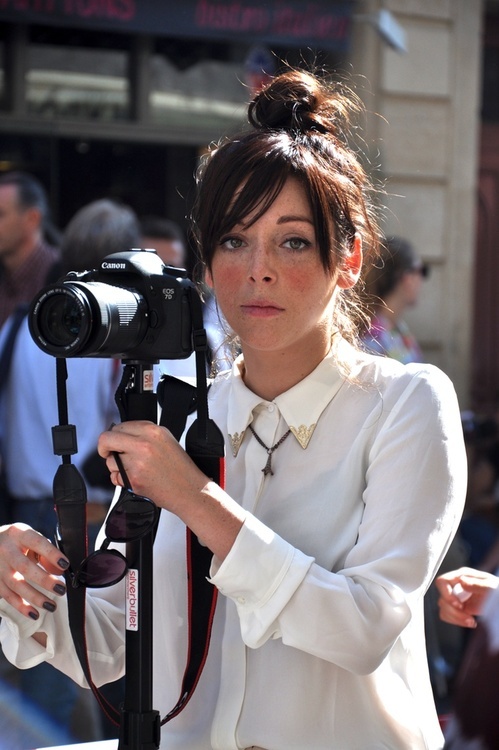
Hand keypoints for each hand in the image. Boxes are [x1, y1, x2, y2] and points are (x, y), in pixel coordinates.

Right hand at [0, 523, 68, 619]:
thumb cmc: (17, 541)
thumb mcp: (30, 538)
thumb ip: (45, 552)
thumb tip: (60, 569)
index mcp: (18, 534)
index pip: (37, 542)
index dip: (51, 554)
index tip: (65, 564)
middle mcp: (6, 550)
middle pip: (25, 567)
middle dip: (44, 580)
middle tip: (61, 589)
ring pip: (16, 584)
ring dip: (35, 597)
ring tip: (51, 605)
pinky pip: (8, 596)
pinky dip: (21, 607)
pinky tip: (34, 613)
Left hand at [98, 421, 245, 559]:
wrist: (190, 490)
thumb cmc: (180, 468)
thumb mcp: (166, 440)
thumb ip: (144, 435)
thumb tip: (122, 435)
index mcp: (152, 430)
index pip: (119, 426)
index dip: (115, 435)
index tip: (115, 442)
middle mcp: (143, 444)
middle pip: (107, 439)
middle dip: (104, 447)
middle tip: (108, 453)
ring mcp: (137, 462)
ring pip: (110, 460)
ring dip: (116, 466)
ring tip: (134, 470)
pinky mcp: (133, 479)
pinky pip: (115, 477)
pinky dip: (120, 479)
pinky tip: (136, 479)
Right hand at [435, 566, 498, 627]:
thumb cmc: (498, 590)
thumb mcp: (491, 586)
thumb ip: (477, 584)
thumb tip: (461, 582)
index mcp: (462, 576)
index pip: (442, 582)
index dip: (445, 594)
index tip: (459, 605)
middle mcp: (456, 586)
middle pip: (442, 600)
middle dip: (454, 612)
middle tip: (469, 618)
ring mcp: (456, 598)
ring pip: (443, 609)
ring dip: (456, 618)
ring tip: (471, 622)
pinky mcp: (458, 609)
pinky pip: (447, 616)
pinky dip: (456, 621)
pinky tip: (470, 622)